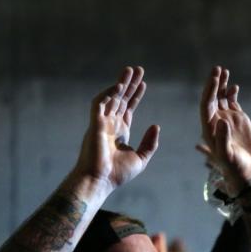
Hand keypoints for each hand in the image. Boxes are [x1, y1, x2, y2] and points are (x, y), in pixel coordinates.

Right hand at [73, 66, 159, 190]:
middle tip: (138, 69)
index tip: (143, 83)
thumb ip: (149, 143)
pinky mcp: (94, 124)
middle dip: (129, 84)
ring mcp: (101, 123)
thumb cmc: (117, 174)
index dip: (135, 95)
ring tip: (130, 71)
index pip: (128, 108)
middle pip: (120, 99)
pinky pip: (99, 104)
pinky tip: (118, 86)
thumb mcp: (140, 158)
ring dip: (120, 84)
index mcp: (120, 132)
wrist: (100, 182)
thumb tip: (155, 125)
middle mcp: (110, 125)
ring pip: (110, 98)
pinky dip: (108, 94)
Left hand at [196, 66, 250, 194]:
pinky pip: (231, 102)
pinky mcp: (237, 119)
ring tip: (223, 70)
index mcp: (208, 129)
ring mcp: (226, 119)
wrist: (248, 171)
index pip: (205, 106)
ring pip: (220, 98)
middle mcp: (215, 122)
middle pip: (211, 99)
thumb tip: (222, 120)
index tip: (214, 80)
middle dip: (213, 84)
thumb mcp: (228, 155)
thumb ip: (223, 138)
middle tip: (216, 69)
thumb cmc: (235, 167)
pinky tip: (234, 86)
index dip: (208, 92)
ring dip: (221, 85)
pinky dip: (231, 93)